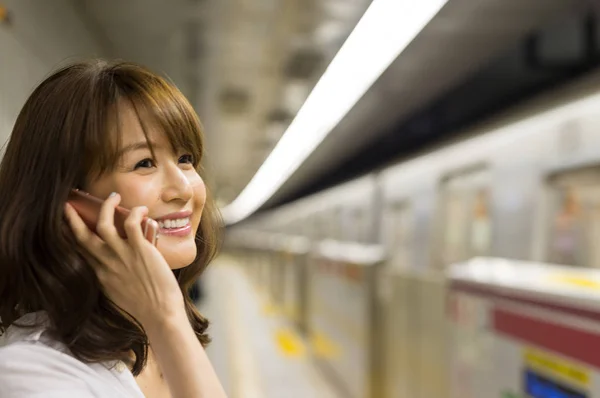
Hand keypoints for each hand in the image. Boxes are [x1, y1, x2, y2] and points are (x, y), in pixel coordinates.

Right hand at [64, 192, 183, 326]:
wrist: (159, 314)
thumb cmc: (145, 306)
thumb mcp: (119, 292)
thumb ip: (114, 276)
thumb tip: (118, 265)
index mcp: (99, 274)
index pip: (80, 250)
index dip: (71, 235)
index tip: (66, 224)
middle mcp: (106, 263)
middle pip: (82, 235)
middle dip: (72, 217)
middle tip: (69, 204)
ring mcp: (122, 255)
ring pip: (104, 224)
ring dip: (107, 207)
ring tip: (113, 197)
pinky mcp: (140, 250)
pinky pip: (132, 223)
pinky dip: (136, 212)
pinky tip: (142, 209)